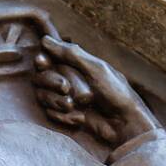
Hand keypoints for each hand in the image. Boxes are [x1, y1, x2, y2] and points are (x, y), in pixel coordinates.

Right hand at [32, 36, 157, 147]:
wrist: (123, 125)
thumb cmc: (115, 93)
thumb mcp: (95, 68)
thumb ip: (71, 54)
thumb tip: (46, 40)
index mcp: (76, 64)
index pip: (50, 57)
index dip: (42, 60)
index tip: (42, 61)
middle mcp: (67, 79)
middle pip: (41, 77)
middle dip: (51, 81)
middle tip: (66, 88)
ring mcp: (64, 98)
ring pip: (43, 96)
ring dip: (56, 101)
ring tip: (74, 106)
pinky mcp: (64, 116)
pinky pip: (50, 113)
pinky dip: (64, 116)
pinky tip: (80, 118)